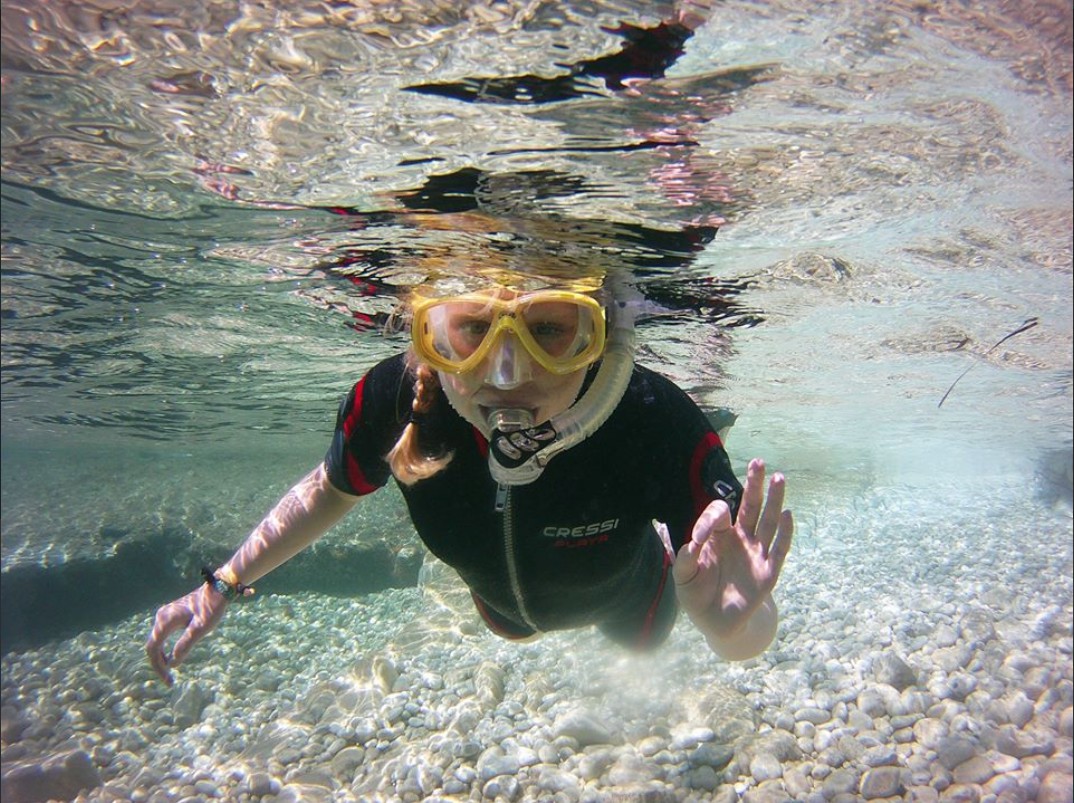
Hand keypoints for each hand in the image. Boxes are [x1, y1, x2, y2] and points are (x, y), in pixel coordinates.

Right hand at [145, 584, 229, 685]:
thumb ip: (185, 645)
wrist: (218, 590)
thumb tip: (172, 664)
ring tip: (170, 673)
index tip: (168, 679)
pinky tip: (172, 658)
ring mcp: (164, 616)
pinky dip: (164, 650)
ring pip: (156, 642)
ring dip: (161, 658)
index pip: (153, 649)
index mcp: (166, 621)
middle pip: (152, 647)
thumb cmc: (211, 608)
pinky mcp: (170, 616)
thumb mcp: (201, 628)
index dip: (158, 667)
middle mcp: (161, 618)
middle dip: (159, 665)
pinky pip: (161, 637)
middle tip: (170, 681)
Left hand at [673, 458, 793, 655]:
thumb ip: (685, 559)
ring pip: (768, 521)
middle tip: (758, 462)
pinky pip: (779, 548)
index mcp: (718, 536)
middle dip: (754, 485)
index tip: (700, 536)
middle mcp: (740, 539)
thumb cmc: (697, 594)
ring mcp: (756, 553)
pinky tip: (787, 514)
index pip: (719, 513)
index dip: (710, 518)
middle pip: (750, 507)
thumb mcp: (684, 577)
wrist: (715, 623)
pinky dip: (784, 532)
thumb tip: (693, 541)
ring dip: (774, 500)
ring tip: (779, 478)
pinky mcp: (768, 571)